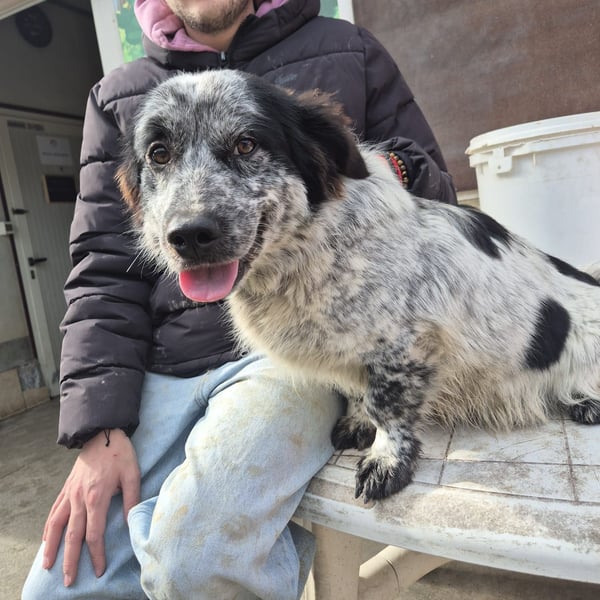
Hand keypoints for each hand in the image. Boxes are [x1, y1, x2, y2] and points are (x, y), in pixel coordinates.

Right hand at [42, 428, 140, 586]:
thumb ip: (131, 499)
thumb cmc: (120, 453)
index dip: (96, 554)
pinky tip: (46, 538)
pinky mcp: (67, 488)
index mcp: (96, 498)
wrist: (103, 432)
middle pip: (72, 536)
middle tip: (69, 581)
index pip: (94, 534)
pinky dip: (48, 527)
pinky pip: (54, 511)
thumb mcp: (133, 474)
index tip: (98, 570)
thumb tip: (130, 522)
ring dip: (51, 547)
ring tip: (48, 566)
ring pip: (56, 525)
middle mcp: (79, 499)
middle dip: (70, 560)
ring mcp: (70, 493)